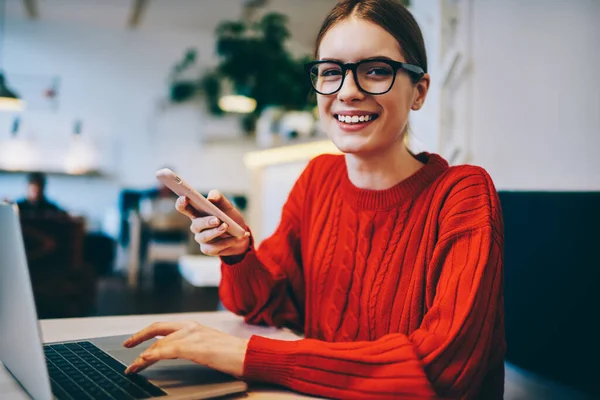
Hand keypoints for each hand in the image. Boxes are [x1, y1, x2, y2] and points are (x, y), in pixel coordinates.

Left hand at [122, 321, 248, 376]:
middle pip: (158, 330)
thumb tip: (174, 353)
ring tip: (134, 366)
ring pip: (161, 342)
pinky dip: (155, 354)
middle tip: (126, 347)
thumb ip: (191, 346)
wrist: (249, 355)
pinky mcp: (196, 346)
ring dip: (144, 355)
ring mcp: (194, 335)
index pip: (164, 327)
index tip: (134, 341)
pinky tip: (145, 359)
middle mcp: (192, 327)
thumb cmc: (233, 355)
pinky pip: (169, 349)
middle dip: (139, 337)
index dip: (146, 332)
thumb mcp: (208, 347)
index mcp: (195, 326)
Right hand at [176, 190, 249, 256]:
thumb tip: (210, 198)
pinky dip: (225, 242)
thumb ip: (218, 198)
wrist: (242, 235)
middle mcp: (197, 226)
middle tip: (217, 220)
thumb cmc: (230, 218)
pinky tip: (234, 238)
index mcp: (197, 213)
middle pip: (195, 225)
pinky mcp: (208, 249)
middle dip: (205, 222)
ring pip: (203, 237)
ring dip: (215, 232)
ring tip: (226, 226)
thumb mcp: (227, 205)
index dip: (181, 203)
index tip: (185, 198)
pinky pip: (213, 247)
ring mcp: (201, 239)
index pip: (183, 208)